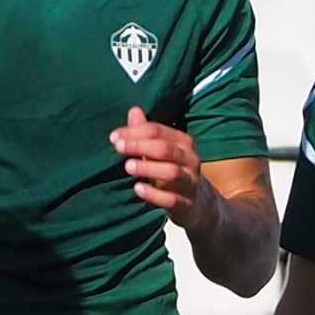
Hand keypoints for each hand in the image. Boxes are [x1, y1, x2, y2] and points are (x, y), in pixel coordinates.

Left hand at [113, 109, 212, 231]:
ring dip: (148, 168)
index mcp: (183, 143)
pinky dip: (154, 194)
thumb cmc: (175, 171)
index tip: (114, 137)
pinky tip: (138, 189)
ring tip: (128, 166)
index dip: (135, 132)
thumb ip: (148, 133)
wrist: (199, 204)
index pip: (158, 131)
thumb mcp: (164, 150)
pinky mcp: (186, 204)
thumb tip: (134, 110)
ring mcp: (189, 183)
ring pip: (172, 172)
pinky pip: (172, 199)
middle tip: (118, 147)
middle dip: (140, 146)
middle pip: (165, 148)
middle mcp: (189, 160)